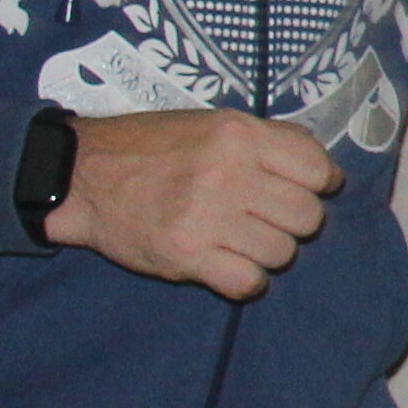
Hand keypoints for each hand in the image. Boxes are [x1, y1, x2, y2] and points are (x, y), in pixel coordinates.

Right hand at [43, 111, 339, 302]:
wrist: (82, 176)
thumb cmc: (155, 147)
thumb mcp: (215, 124)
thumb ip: (272, 139)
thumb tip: (326, 170)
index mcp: (241, 136)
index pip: (319, 171)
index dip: (318, 185)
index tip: (302, 190)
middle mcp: (229, 174)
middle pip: (308, 217)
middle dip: (294, 222)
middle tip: (266, 219)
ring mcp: (207, 217)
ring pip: (283, 253)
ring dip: (268, 252)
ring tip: (241, 240)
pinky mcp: (185, 256)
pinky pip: (249, 283)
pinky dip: (246, 280)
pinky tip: (230, 266)